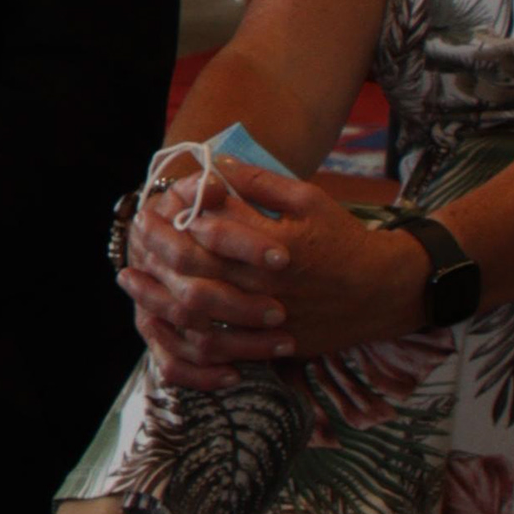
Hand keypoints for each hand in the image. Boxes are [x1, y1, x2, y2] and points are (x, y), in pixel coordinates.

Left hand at [127, 155, 435, 381]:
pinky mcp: (272, 344)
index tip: (154, 205)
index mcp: (277, 246)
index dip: (178, 217)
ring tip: (130, 279)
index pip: (214, 230)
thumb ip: (260, 182)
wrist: (382, 292)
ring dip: (158, 296)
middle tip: (134, 234)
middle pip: (197, 272)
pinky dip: (185, 336)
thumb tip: (214, 164)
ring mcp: (269, 321)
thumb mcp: (309, 199)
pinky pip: (220, 349)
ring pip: (200, 316)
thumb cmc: (344, 239)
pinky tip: (162, 320)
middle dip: (157, 250)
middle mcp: (269, 287)